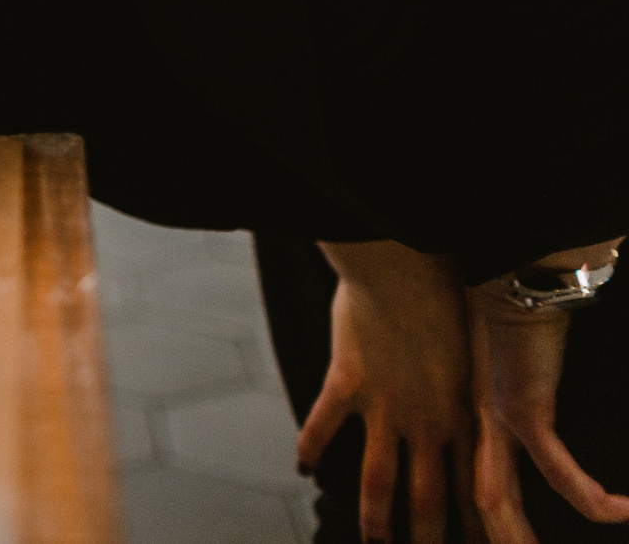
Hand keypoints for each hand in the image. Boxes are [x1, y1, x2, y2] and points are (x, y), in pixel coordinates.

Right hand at [298, 241, 474, 543]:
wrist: (407, 264)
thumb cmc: (447, 296)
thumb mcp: (475, 356)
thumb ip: (467, 391)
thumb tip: (466, 413)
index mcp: (465, 415)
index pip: (473, 487)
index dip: (473, 524)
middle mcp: (428, 420)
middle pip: (429, 498)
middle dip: (429, 537)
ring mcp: (386, 405)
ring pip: (379, 480)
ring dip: (376, 519)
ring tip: (373, 543)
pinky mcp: (348, 381)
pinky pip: (324, 426)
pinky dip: (312, 450)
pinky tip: (304, 470)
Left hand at [472, 269, 628, 539]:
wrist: (512, 273)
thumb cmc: (517, 308)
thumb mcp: (520, 362)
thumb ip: (532, 394)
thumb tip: (551, 401)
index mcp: (480, 417)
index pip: (480, 482)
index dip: (487, 521)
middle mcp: (482, 425)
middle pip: (483, 499)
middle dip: (498, 539)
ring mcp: (499, 421)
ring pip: (499, 497)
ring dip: (518, 536)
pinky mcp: (524, 410)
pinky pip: (557, 469)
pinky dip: (589, 495)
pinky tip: (618, 511)